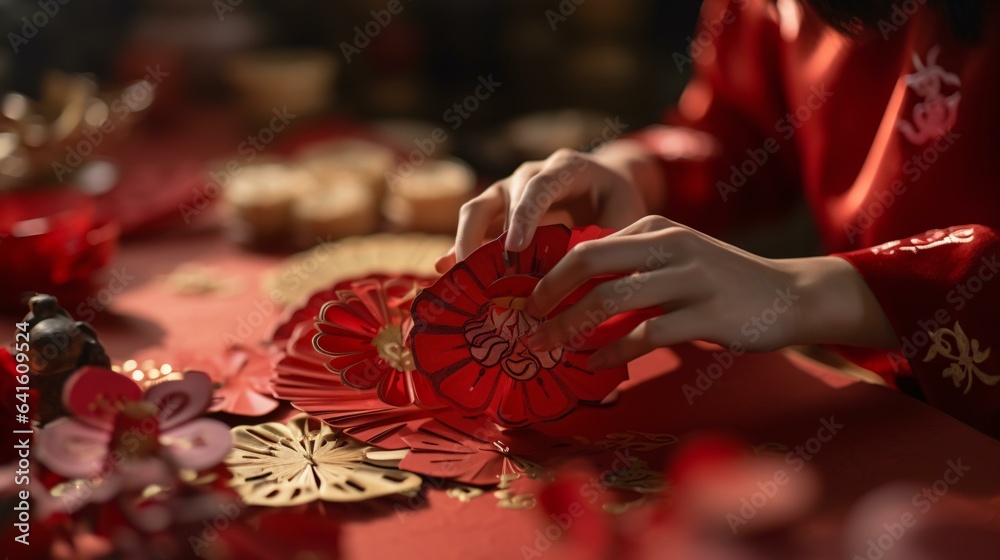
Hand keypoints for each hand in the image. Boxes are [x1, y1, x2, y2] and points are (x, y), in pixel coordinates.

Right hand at [436, 143, 657, 271]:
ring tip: (461, 277)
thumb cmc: (618, 201)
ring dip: (466, 241)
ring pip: (478, 207)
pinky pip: (474, 225)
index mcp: (567, 168)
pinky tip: (445, 270)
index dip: (525, 216)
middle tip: (483, 274)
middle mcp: (532, 173)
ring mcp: (510, 189)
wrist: (606, 185)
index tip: (515, 248)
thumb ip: (606, 237)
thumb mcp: (625, 215)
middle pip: (501, 196)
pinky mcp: (499, 208)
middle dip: (488, 234)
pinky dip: (460, 246)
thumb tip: (582, 274)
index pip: (541, 186)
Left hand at [522, 216, 898, 368]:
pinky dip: (615, 351)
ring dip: (573, 327)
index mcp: (655, 227)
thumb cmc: (721, 281)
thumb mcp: (675, 257)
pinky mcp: (708, 312)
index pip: (587, 246)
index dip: (551, 276)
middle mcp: (669, 244)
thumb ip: (631, 265)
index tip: (527, 304)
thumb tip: (572, 294)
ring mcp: (690, 277)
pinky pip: (647, 332)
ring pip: (613, 299)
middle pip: (590, 262)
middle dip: (550, 295)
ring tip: (550, 349)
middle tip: (528, 324)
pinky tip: (597, 364)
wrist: (789, 294)